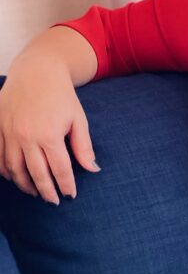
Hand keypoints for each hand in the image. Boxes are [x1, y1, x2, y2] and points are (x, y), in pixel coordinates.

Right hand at [0, 63, 98, 204]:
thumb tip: (93, 169)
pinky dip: (6, 171)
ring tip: (36, 192)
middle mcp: (26, 137)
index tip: (70, 196)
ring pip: (13, 170)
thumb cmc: (61, 95)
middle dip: (47, 192)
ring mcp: (8, 133)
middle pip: (36, 175)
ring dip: (25, 185)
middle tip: (54, 201)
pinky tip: (15, 177)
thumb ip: (83, 146)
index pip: (60, 170)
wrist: (36, 71)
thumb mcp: (78, 118)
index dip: (66, 186)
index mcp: (49, 135)